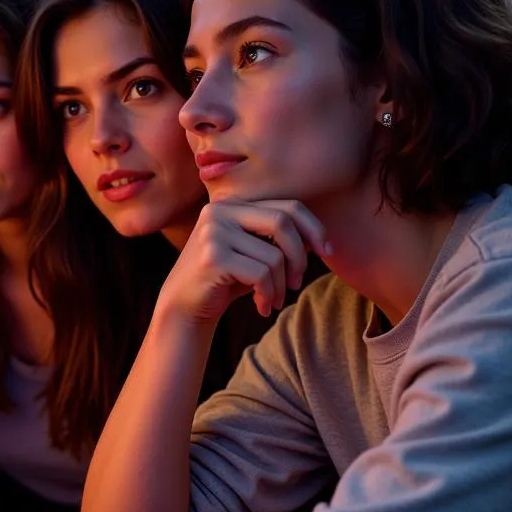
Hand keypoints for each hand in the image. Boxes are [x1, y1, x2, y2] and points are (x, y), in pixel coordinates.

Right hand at [156, 199, 329, 323]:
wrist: (184, 307)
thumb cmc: (225, 281)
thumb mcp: (252, 252)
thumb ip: (276, 238)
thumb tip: (320, 240)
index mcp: (231, 204)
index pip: (287, 206)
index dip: (313, 228)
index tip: (326, 251)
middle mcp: (219, 211)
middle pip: (283, 222)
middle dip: (299, 256)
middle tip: (298, 282)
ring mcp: (213, 232)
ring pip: (273, 256)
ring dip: (281, 285)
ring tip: (273, 300)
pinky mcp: (213, 257)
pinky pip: (261, 274)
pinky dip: (269, 294)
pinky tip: (262, 307)